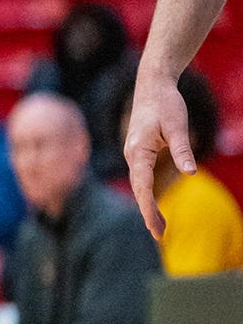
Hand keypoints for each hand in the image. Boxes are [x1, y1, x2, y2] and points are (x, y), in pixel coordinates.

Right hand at [126, 68, 194, 239]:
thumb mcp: (177, 126)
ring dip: (148, 207)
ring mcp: (134, 156)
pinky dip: (148, 195)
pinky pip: (142, 179)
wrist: (151, 86)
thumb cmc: (165, 104)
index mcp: (138, 152)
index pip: (143, 187)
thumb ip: (183, 149)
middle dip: (149, 214)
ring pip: (140, 186)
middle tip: (160, 237)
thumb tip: (191, 173)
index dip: (149, 209)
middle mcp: (132, 157)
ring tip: (160, 227)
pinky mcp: (139, 153)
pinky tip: (154, 204)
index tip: (156, 228)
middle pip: (140, 191)